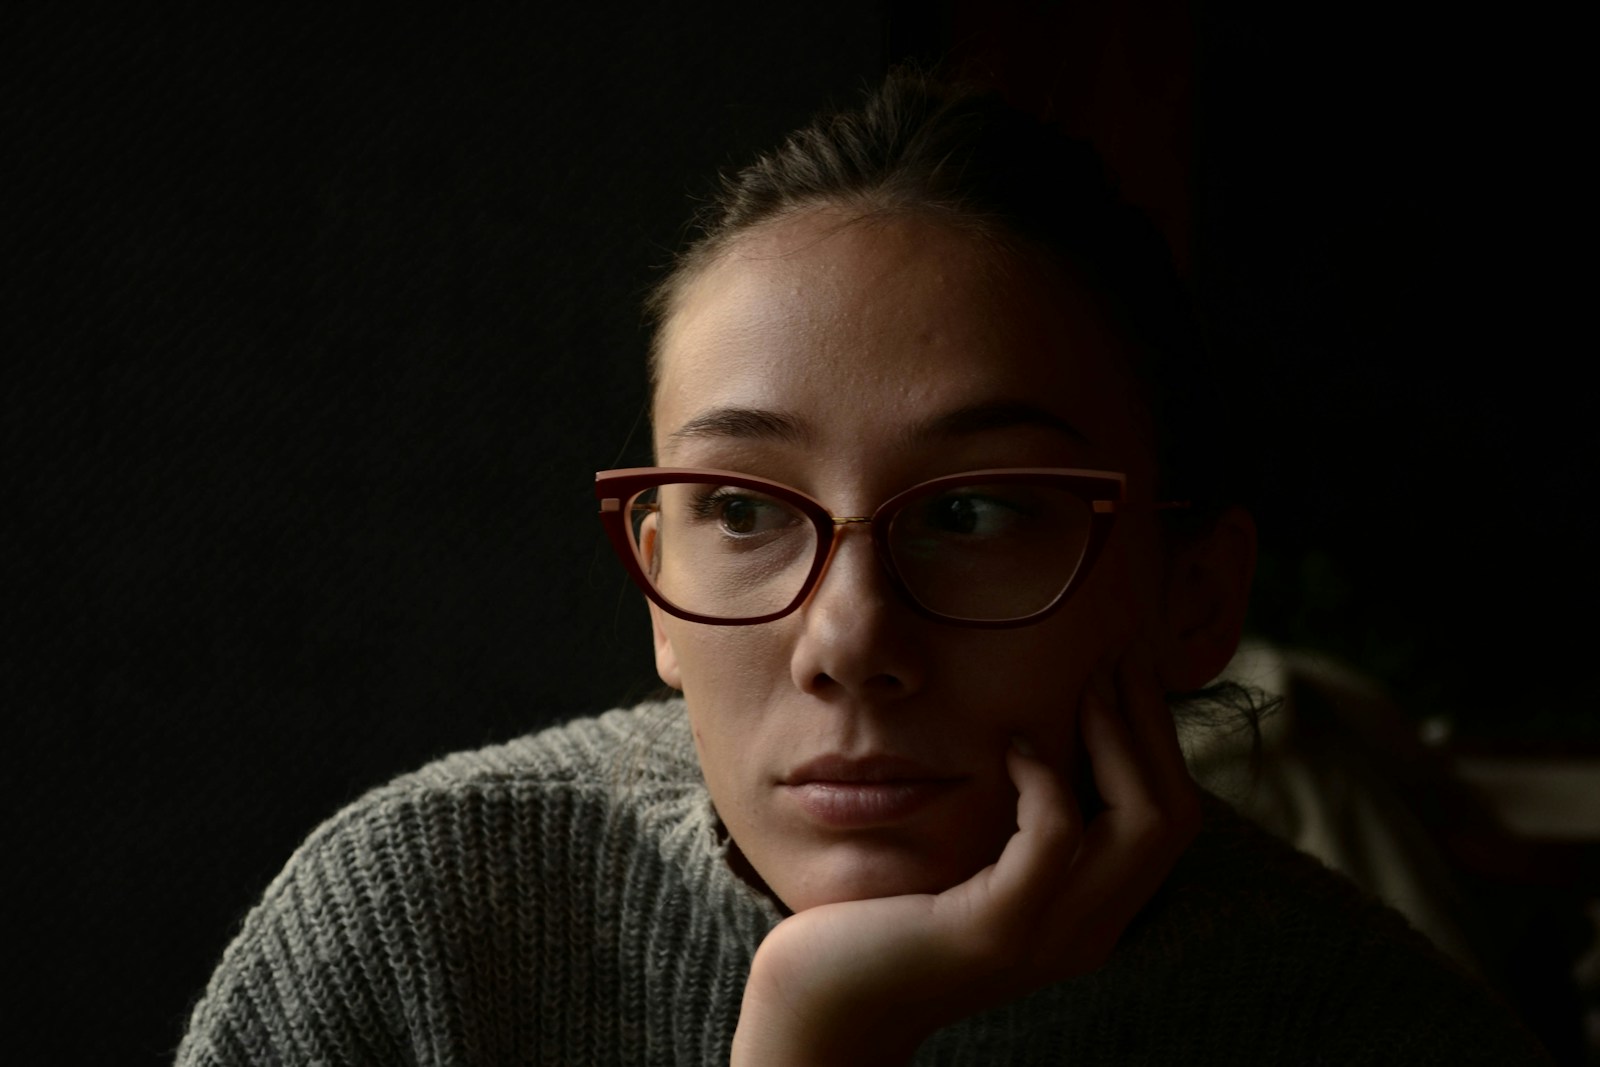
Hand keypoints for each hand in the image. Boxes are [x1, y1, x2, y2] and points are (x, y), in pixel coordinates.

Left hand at [729, 643, 1201, 1065]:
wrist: (823, 998)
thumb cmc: (888, 913)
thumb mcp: (974, 864)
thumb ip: (1020, 823)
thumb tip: (1049, 732)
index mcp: (1092, 914)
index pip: (1172, 819)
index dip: (1159, 738)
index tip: (1127, 669)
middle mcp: (1089, 932)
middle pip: (1176, 817)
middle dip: (1151, 726)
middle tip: (1114, 660)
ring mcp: (1049, 937)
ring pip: (1141, 825)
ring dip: (1117, 738)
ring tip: (1084, 686)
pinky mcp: (994, 928)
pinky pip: (1053, 836)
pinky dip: (1046, 778)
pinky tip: (1012, 745)